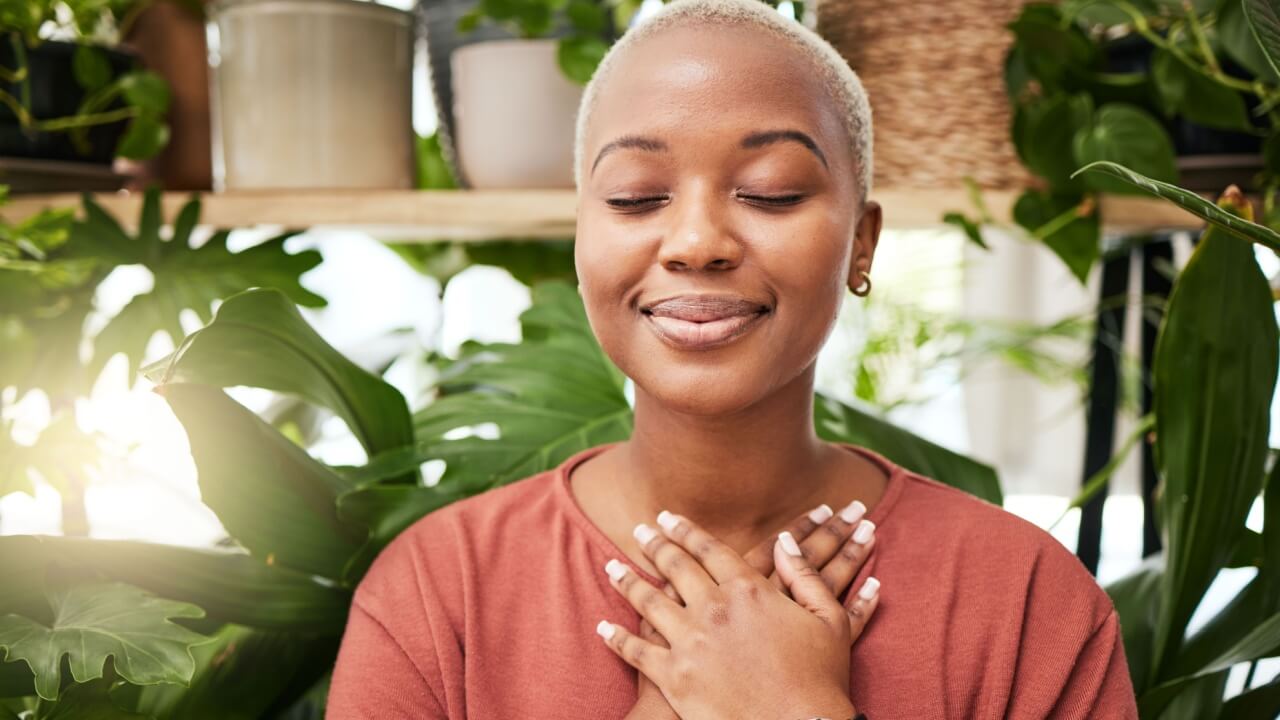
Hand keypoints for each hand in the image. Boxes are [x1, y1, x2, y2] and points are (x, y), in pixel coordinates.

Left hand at [599, 510, 880, 719]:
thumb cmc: (820, 680)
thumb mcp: (828, 620)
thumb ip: (804, 576)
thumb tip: (786, 542)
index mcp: (749, 590)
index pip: (709, 550)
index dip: (687, 531)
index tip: (669, 518)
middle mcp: (714, 608)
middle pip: (676, 567)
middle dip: (655, 545)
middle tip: (641, 531)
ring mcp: (690, 641)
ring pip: (649, 601)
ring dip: (628, 582)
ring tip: (613, 568)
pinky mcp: (673, 676)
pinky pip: (636, 651)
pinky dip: (616, 638)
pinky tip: (605, 628)